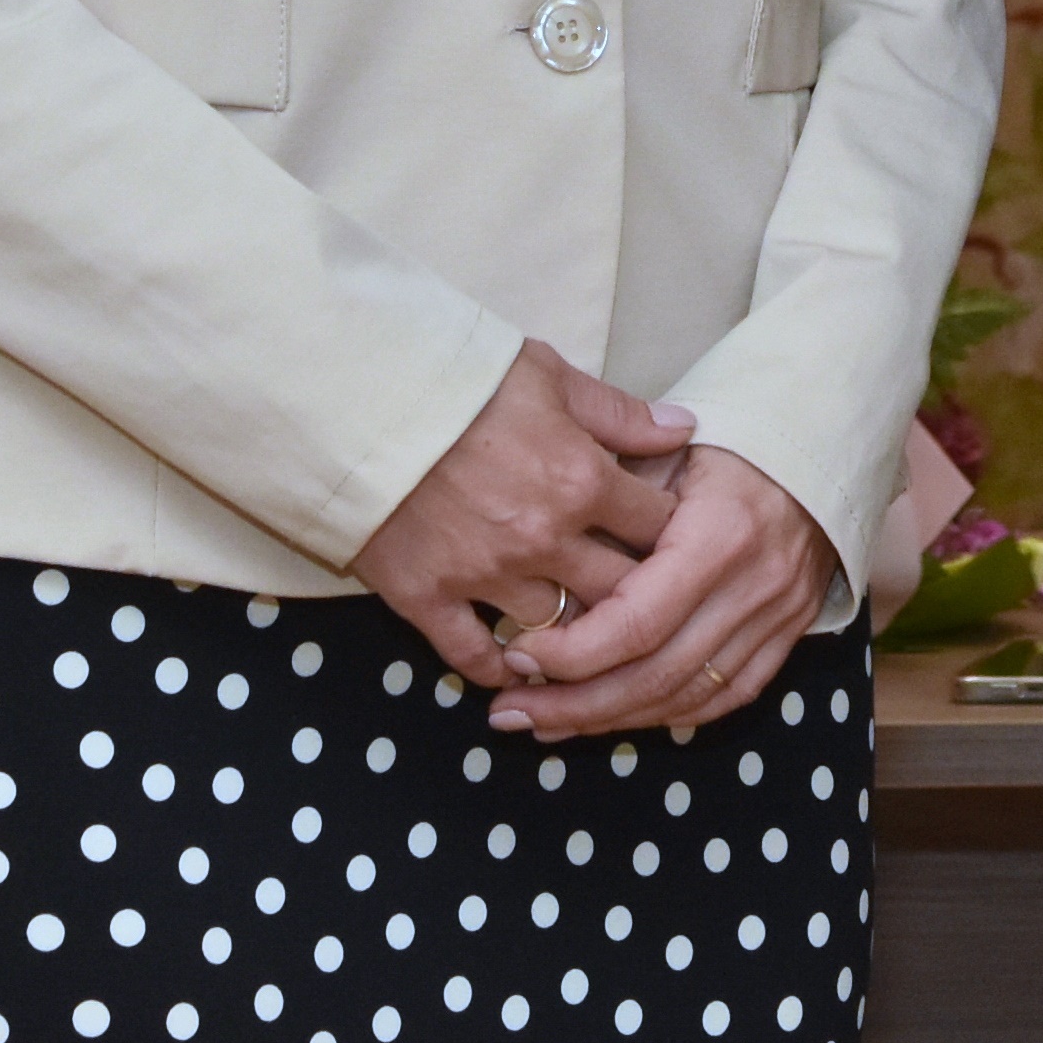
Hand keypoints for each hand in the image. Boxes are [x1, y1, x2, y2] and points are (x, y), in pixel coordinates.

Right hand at [351, 340, 685, 693]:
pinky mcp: (427, 596)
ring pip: (554, 632)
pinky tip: (513, 668)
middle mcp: (542, 537)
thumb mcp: (548, 375)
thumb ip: (619, 412)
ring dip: (571, 634)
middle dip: (636, 596)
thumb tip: (685, 429)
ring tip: (580, 632)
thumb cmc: (459, 377)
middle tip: (640, 598)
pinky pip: (473, 655)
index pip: (659, 527)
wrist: (357, 395)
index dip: (675, 536)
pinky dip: (498, 667)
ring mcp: (484, 573)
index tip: (675, 541)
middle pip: (619, 593)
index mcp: (580, 478)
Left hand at [493, 445, 842, 742]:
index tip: (517, 655)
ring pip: (685, 698)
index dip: (573, 653)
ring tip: (544, 723)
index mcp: (721, 534)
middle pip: (656, 674)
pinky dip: (662, 716)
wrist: (815, 454)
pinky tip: (611, 720)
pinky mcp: (786, 638)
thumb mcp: (664, 454)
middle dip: (576, 704)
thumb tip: (540, 566)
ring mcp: (778, 619)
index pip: (639, 621)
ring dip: (609, 720)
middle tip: (511, 712)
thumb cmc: (723, 446)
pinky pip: (721, 700)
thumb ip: (610, 507)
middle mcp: (755, 586)